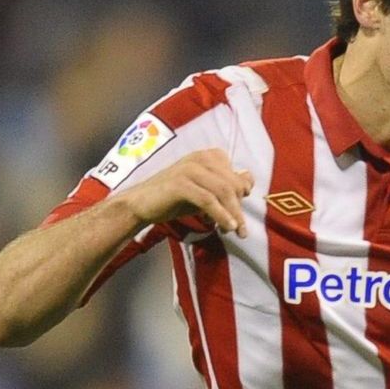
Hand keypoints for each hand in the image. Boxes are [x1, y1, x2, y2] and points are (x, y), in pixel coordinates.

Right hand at [112, 149, 254, 236]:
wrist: (140, 203)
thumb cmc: (174, 197)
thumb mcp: (204, 190)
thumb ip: (225, 186)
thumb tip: (249, 180)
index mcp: (209, 156)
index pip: (237, 176)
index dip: (243, 195)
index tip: (240, 213)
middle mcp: (201, 158)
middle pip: (233, 185)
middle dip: (239, 209)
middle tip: (241, 230)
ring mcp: (190, 169)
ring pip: (223, 192)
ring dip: (234, 214)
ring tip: (237, 232)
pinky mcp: (180, 183)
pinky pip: (208, 200)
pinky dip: (220, 215)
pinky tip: (226, 227)